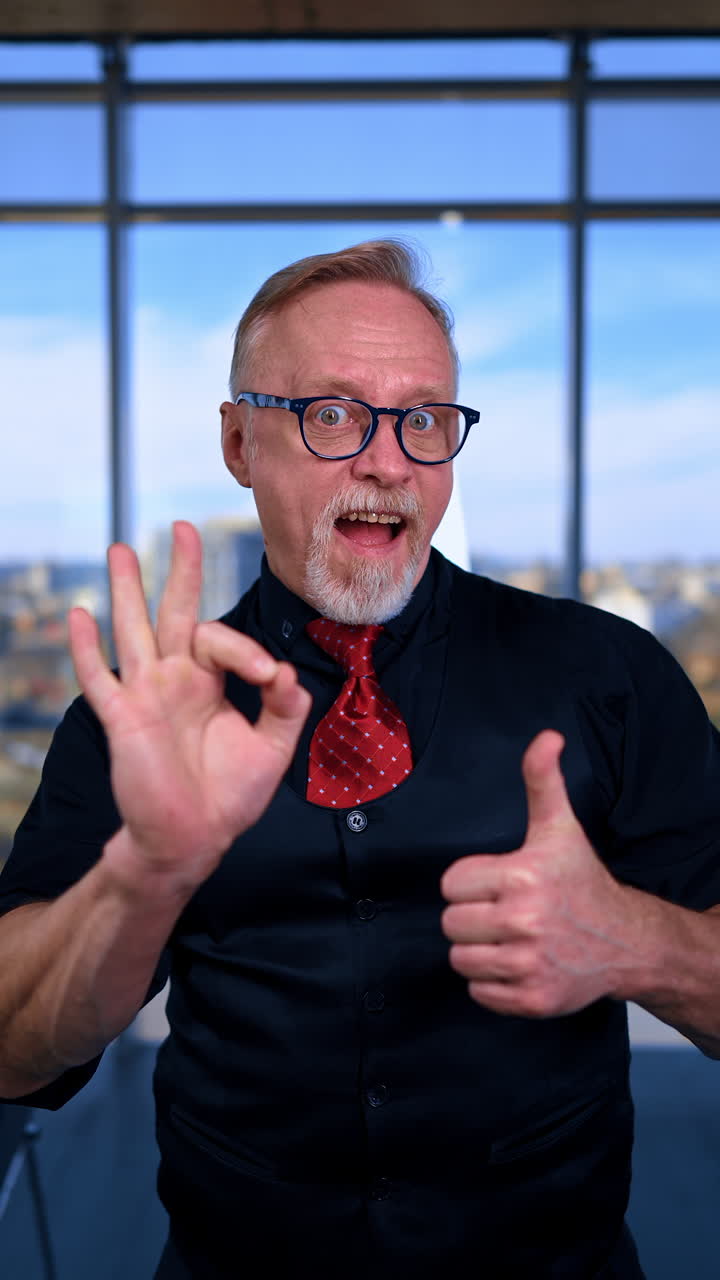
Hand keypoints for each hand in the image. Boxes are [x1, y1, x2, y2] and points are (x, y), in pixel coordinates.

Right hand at [68, 521, 310, 892]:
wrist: (193, 841)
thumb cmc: (228, 796)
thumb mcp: (272, 748)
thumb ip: (285, 707)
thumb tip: (286, 669)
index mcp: (209, 683)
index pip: (222, 640)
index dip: (246, 649)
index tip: (270, 677)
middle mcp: (176, 680)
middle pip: (175, 613)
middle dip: (180, 570)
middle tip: (183, 527)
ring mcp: (146, 695)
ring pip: (134, 631)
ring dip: (127, 590)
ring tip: (120, 549)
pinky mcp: (124, 719)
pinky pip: (101, 678)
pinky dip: (87, 648)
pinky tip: (80, 615)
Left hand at [440, 730, 639, 1016]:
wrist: (625, 940)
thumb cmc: (581, 881)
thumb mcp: (559, 827)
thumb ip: (543, 781)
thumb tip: (547, 737)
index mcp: (522, 875)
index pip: (451, 884)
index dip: (470, 883)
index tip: (498, 883)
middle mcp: (525, 921)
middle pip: (451, 924)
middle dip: (472, 917)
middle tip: (503, 911)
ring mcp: (529, 964)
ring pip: (461, 960)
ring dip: (479, 951)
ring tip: (509, 938)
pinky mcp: (533, 999)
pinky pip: (480, 993)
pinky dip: (493, 984)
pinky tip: (518, 964)